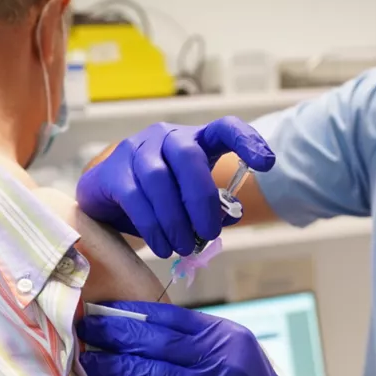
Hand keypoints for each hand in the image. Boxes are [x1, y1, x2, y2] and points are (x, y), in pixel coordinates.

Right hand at [76, 117, 275, 257]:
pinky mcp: (112, 172)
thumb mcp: (190, 200)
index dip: (247, 141)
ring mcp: (135, 150)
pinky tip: (163, 247)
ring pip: (158, 179)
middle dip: (201, 199)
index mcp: (195, 139)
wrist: (108, 199)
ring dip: (175, 219)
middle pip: (187, 156)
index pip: (224, 128)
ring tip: (184, 247)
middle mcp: (166, 137)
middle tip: (208, 233)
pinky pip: (134, 198)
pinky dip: (152, 227)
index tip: (266, 164)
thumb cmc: (160, 198)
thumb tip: (226, 221)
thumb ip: (211, 208)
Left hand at [78, 301, 300, 375]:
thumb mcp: (234, 352)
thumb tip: (142, 324)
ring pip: (151, 371)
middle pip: (155, 340)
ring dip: (113, 364)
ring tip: (87, 359)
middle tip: (85, 329)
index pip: (170, 317)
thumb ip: (197, 338)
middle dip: (115, 333)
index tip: (104, 310)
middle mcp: (219, 358)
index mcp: (224, 335)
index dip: (132, 312)